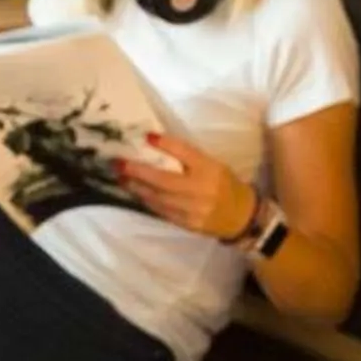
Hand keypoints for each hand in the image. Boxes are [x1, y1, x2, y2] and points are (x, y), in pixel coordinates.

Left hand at [118, 131, 252, 238]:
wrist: (241, 216)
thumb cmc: (224, 184)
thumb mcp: (211, 164)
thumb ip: (188, 157)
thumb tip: (155, 143)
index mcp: (209, 169)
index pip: (185, 152)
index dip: (165, 144)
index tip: (147, 136)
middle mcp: (201, 189)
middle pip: (164, 180)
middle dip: (138, 172)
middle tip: (119, 164)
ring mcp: (193, 209)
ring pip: (159, 198)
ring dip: (138, 188)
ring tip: (123, 179)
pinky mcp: (188, 224)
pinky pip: (163, 212)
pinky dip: (148, 202)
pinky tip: (138, 194)